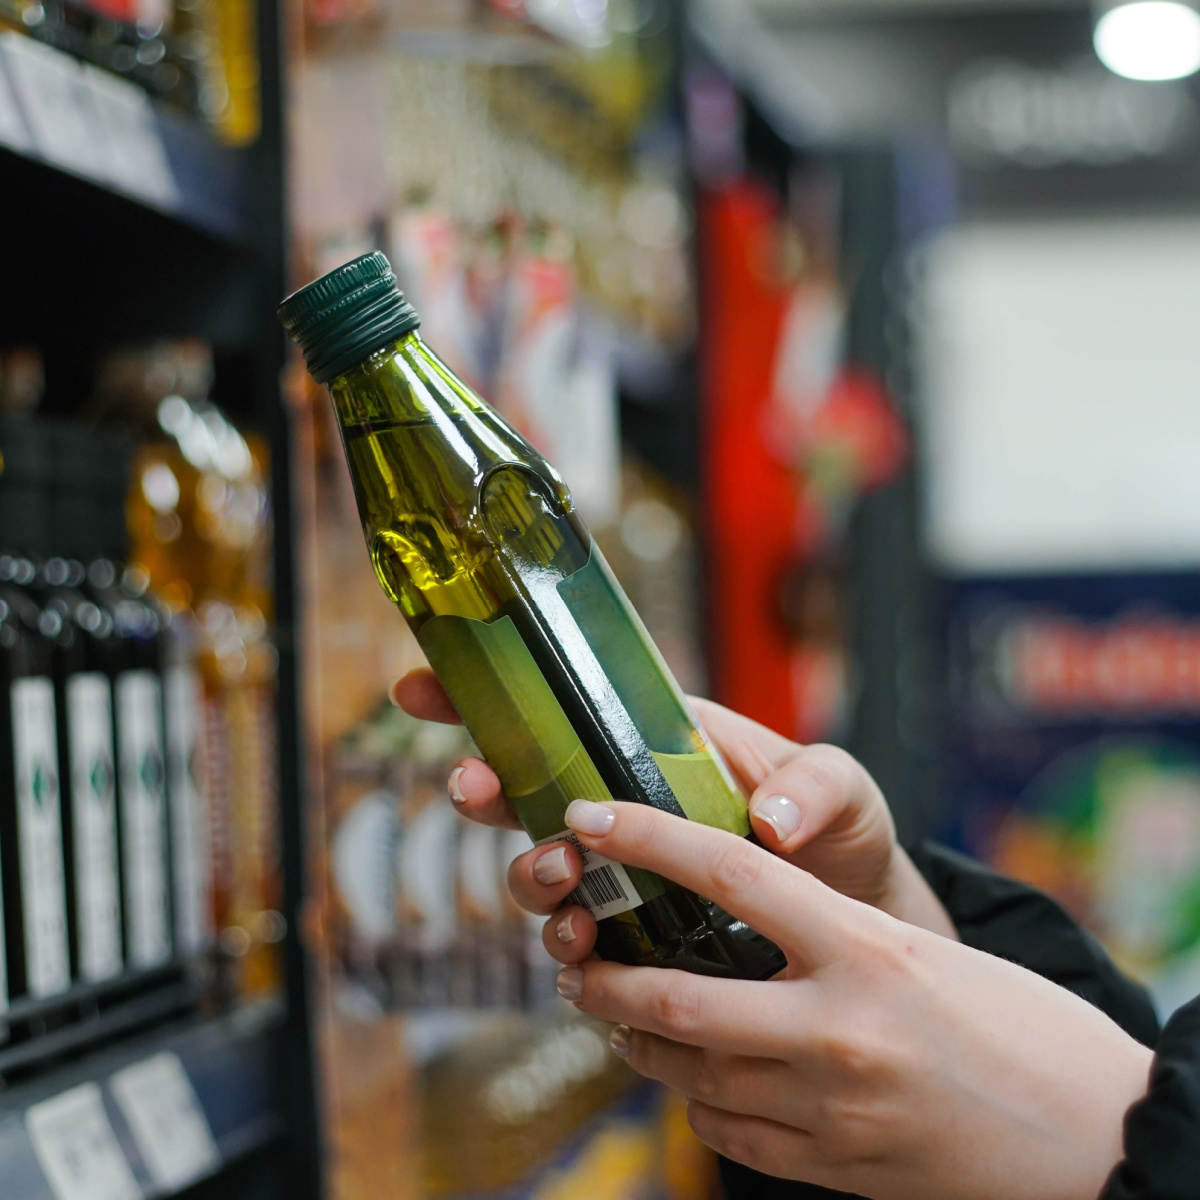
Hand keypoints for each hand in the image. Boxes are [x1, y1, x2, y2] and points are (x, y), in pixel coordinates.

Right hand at [390, 669, 955, 948]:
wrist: (855, 924)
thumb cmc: (842, 836)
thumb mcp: (844, 790)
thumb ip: (816, 787)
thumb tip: (767, 821)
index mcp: (659, 744)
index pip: (563, 708)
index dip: (488, 696)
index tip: (425, 687)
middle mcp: (627, 806)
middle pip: (526, 789)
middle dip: (485, 788)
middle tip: (479, 793)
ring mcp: (624, 876)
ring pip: (541, 869)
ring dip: (530, 875)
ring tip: (562, 880)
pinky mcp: (632, 941)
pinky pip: (578, 945)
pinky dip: (567, 952)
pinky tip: (584, 957)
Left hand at [553, 798, 1153, 1199]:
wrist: (1096, 1136)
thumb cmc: (1016, 1024)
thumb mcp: (924, 951)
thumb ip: (828, 937)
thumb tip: (734, 916)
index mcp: (866, 949)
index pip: (730, 872)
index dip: (648, 837)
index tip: (593, 818)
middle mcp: (839, 1028)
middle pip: (676, 998)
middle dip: (604, 978)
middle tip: (575, 955)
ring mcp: (832, 1110)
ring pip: (690, 1074)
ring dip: (639, 1042)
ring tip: (616, 1015)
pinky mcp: (833, 1169)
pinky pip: (728, 1134)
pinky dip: (695, 1098)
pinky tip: (693, 1077)